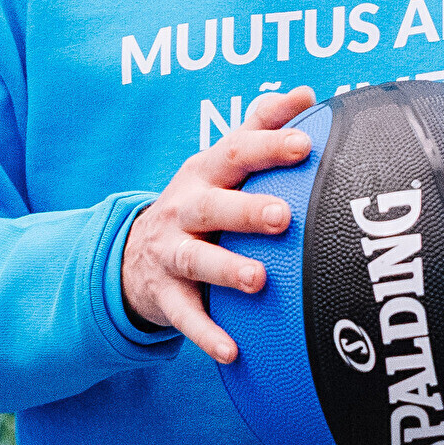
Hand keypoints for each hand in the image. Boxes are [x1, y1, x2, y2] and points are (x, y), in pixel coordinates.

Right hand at [120, 86, 318, 363]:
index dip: (268, 146)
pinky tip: (232, 351)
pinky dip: (206, 334)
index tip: (304, 145)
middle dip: (244, 210)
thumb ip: (259, 126)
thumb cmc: (202, 199)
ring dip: (225, 270)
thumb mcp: (220, 161)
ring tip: (257, 280)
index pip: (236, 152)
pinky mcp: (165, 295)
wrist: (137, 252)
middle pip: (211, 206)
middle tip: (281, 216)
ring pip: (195, 261)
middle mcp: (184, 208)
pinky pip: (184, 317)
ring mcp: (170, 252)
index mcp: (205, 172)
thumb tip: (306, 93)